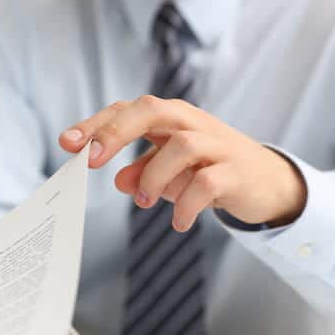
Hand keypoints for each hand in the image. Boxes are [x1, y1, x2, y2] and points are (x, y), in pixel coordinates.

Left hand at [59, 96, 306, 229]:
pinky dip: (186, 205)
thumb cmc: (211, 169)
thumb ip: (145, 171)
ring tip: (143, 202)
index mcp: (172, 119)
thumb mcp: (173, 171)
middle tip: (93, 161)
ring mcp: (218, 144)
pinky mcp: (236, 171)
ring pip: (181, 146)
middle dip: (117, 133)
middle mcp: (193, 123)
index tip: (68, 143)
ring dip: (154, 177)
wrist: (265, 182)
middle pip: (151, 111)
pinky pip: (206, 183)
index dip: (97, 124)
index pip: (129, 110)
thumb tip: (119, 182)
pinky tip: (178, 223)